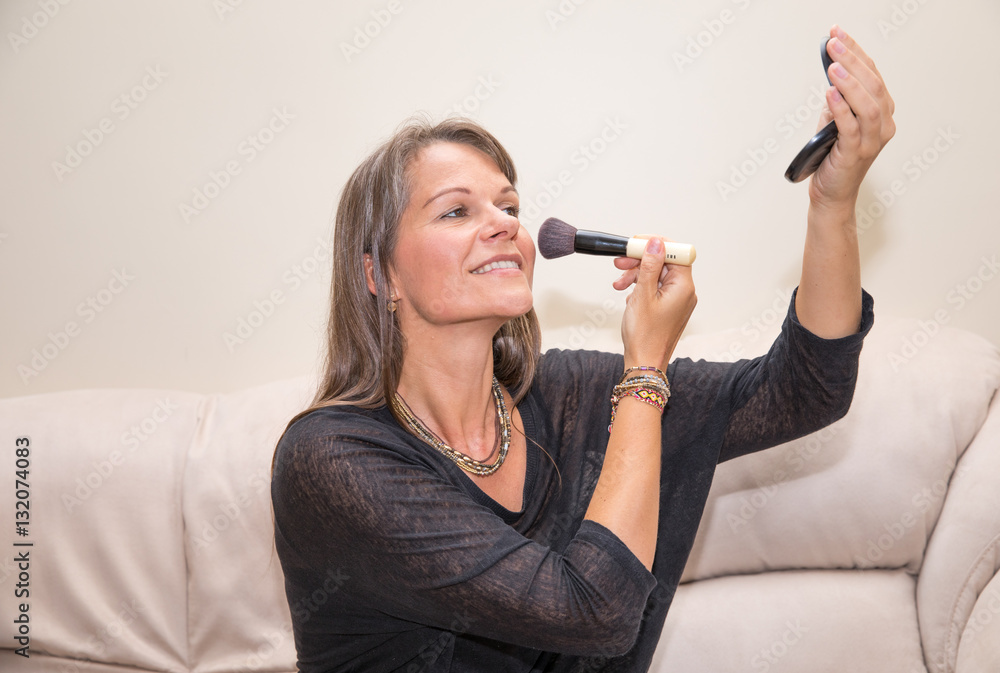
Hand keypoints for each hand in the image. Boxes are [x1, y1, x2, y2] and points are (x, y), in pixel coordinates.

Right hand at [614, 237, 696, 370]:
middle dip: (641, 260)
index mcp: (683, 287)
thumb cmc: (645, 336)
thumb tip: (656, 243)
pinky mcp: (668, 307)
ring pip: (657, 275)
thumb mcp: (642, 295)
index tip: (636, 244)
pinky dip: (640, 287)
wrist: (644, 363)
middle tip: (620, 261)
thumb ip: (649, 266)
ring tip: (619, 283)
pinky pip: (655, 288)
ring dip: (636, 274)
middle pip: (664, 262)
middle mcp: (684, 292)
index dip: (656, 244)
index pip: (676, 252)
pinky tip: (628, 295)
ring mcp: (677, 300)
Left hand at [809, 25, 895, 212]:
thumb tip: (832, 70)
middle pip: (873, 85)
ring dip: (850, 83)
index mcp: (883, 112)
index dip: (856, 52)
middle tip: (832, 43)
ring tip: (832, 66)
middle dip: (852, 61)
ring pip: (868, 106)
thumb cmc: (833, 156)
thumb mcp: (835, 120)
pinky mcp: (855, 154)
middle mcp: (884, 125)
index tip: (838, 33)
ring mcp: (872, 141)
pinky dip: (840, 108)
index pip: (873, 74)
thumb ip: (838, 98)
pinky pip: (851, 128)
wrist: (831, 193)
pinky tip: (829, 93)